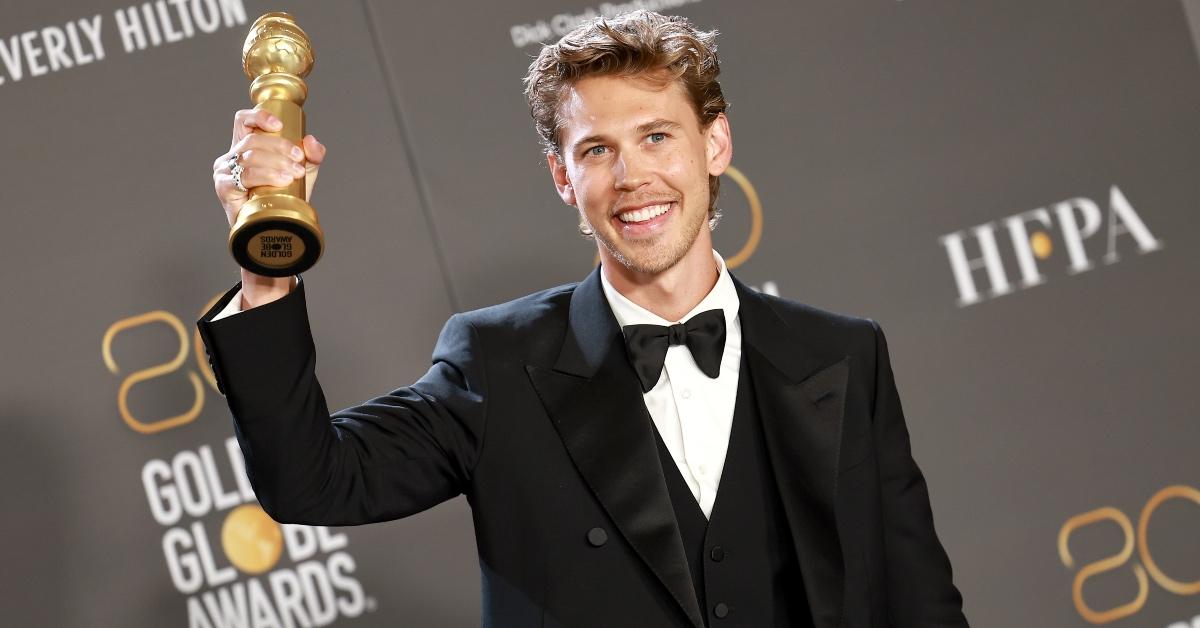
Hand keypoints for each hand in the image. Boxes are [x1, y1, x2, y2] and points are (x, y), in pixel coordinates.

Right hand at [212, 108, 326, 227]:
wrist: (275, 225)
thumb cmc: (284, 196)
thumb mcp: (303, 171)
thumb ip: (312, 155)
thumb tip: (311, 141)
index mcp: (245, 145)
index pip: (243, 120)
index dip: (259, 117)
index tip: (279, 125)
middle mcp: (231, 156)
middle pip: (252, 140)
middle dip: (279, 147)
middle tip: (299, 159)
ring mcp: (225, 171)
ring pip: (249, 157)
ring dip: (276, 163)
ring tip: (294, 173)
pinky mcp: (224, 187)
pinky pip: (243, 177)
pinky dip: (265, 176)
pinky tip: (280, 181)